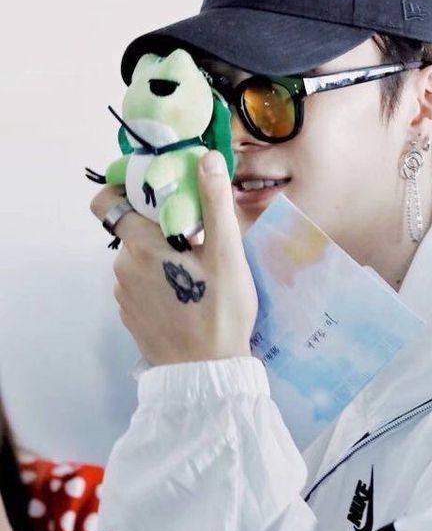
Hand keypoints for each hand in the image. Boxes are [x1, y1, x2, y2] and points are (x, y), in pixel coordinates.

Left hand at [89, 151, 258, 366]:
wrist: (207, 372)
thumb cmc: (219, 310)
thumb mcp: (226, 254)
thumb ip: (214, 203)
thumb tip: (208, 158)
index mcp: (141, 246)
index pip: (106, 203)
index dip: (125, 191)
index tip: (156, 192)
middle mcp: (122, 267)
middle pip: (131, 229)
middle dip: (159, 227)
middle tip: (196, 237)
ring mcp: (123, 295)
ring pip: (136, 258)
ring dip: (159, 255)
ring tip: (195, 270)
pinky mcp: (130, 316)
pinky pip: (139, 283)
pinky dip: (156, 280)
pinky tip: (184, 293)